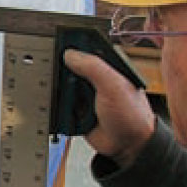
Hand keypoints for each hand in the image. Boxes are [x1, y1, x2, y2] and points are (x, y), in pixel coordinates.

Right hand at [63, 49, 154, 167]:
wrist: (129, 146)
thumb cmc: (132, 116)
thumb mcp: (113, 86)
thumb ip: (93, 67)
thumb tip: (70, 54)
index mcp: (108, 65)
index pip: (86, 47)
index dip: (72, 43)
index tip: (57, 40)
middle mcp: (96, 78)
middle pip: (70, 66)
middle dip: (61, 69)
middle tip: (54, 70)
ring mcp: (86, 94)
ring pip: (63, 85)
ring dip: (60, 90)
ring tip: (60, 92)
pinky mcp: (77, 110)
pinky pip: (61, 104)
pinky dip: (58, 105)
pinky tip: (59, 105)